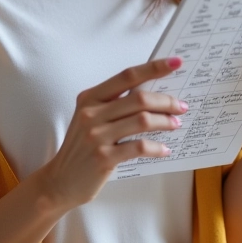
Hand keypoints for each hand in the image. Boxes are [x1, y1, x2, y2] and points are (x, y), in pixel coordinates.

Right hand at [40, 57, 187, 209]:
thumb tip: (153, 94)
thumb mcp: (91, 117)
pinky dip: (157, 147)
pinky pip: (139, 147)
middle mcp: (91, 113)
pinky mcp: (104, 158)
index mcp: (90, 97)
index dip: (153, 68)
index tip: (175, 62)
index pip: (127, 76)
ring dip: (165, 121)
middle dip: (166, 101)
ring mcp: (97, 136)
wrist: (61, 180)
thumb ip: (115, 104)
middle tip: (181, 106)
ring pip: (142, 120)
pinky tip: (165, 149)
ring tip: (175, 124)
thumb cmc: (82, 146)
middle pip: (139, 98)